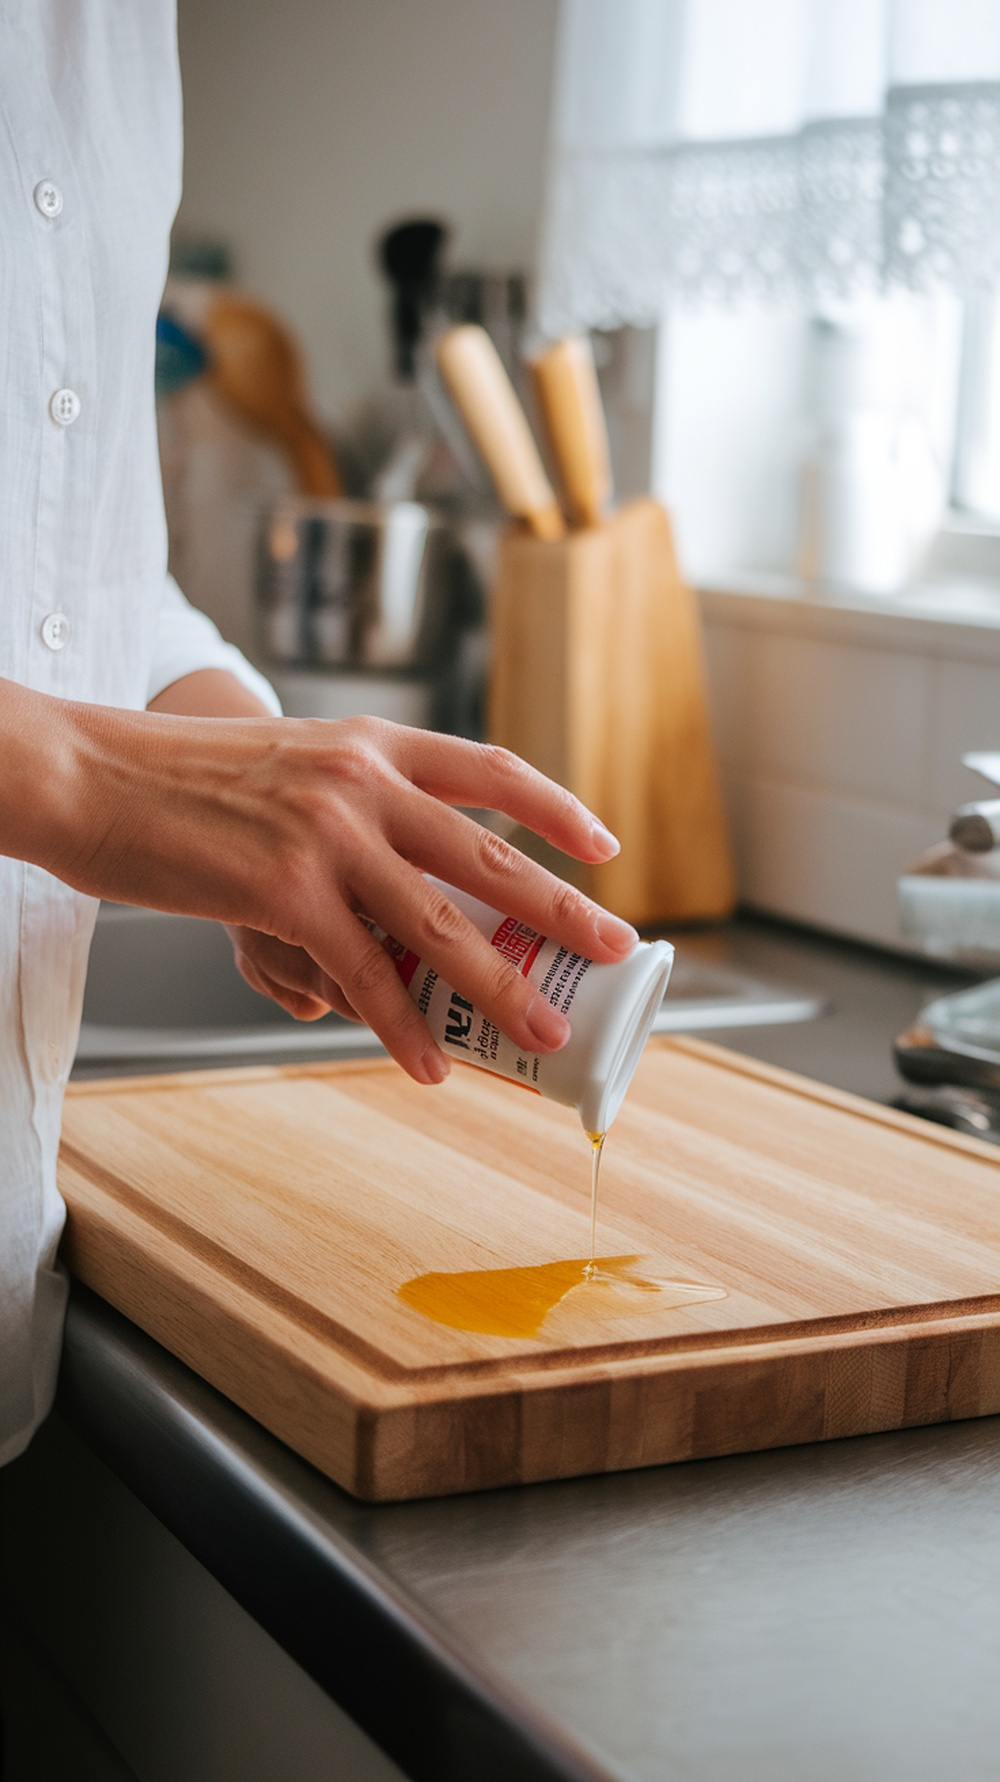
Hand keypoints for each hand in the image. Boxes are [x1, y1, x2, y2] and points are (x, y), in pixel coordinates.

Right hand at [7, 684, 635, 1083]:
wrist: (92, 774)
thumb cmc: (183, 781)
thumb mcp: (288, 764)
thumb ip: (350, 806)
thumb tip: (389, 895)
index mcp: (371, 744)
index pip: (490, 769)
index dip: (556, 809)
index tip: (604, 846)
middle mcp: (363, 781)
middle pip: (487, 853)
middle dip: (560, 907)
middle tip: (613, 945)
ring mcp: (327, 835)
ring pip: (441, 924)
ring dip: (503, 986)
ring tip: (545, 1030)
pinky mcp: (284, 892)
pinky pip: (364, 975)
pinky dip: (402, 1027)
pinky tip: (428, 1064)